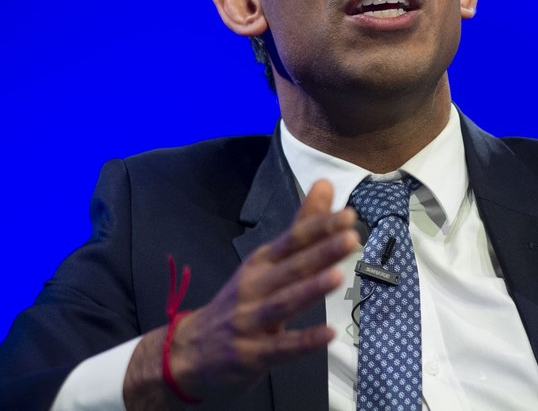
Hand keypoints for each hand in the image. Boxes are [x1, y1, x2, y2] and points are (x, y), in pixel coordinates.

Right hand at [123, 179, 357, 407]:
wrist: (186, 354)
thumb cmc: (239, 302)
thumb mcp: (265, 262)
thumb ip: (301, 227)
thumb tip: (326, 184)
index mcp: (261, 263)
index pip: (292, 240)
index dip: (319, 227)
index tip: (348, 215)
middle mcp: (254, 287)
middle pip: (291, 268)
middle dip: (321, 252)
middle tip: (351, 237)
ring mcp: (250, 321)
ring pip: (284, 303)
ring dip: (310, 290)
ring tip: (338, 276)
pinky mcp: (251, 354)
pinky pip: (281, 347)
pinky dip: (304, 341)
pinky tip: (329, 334)